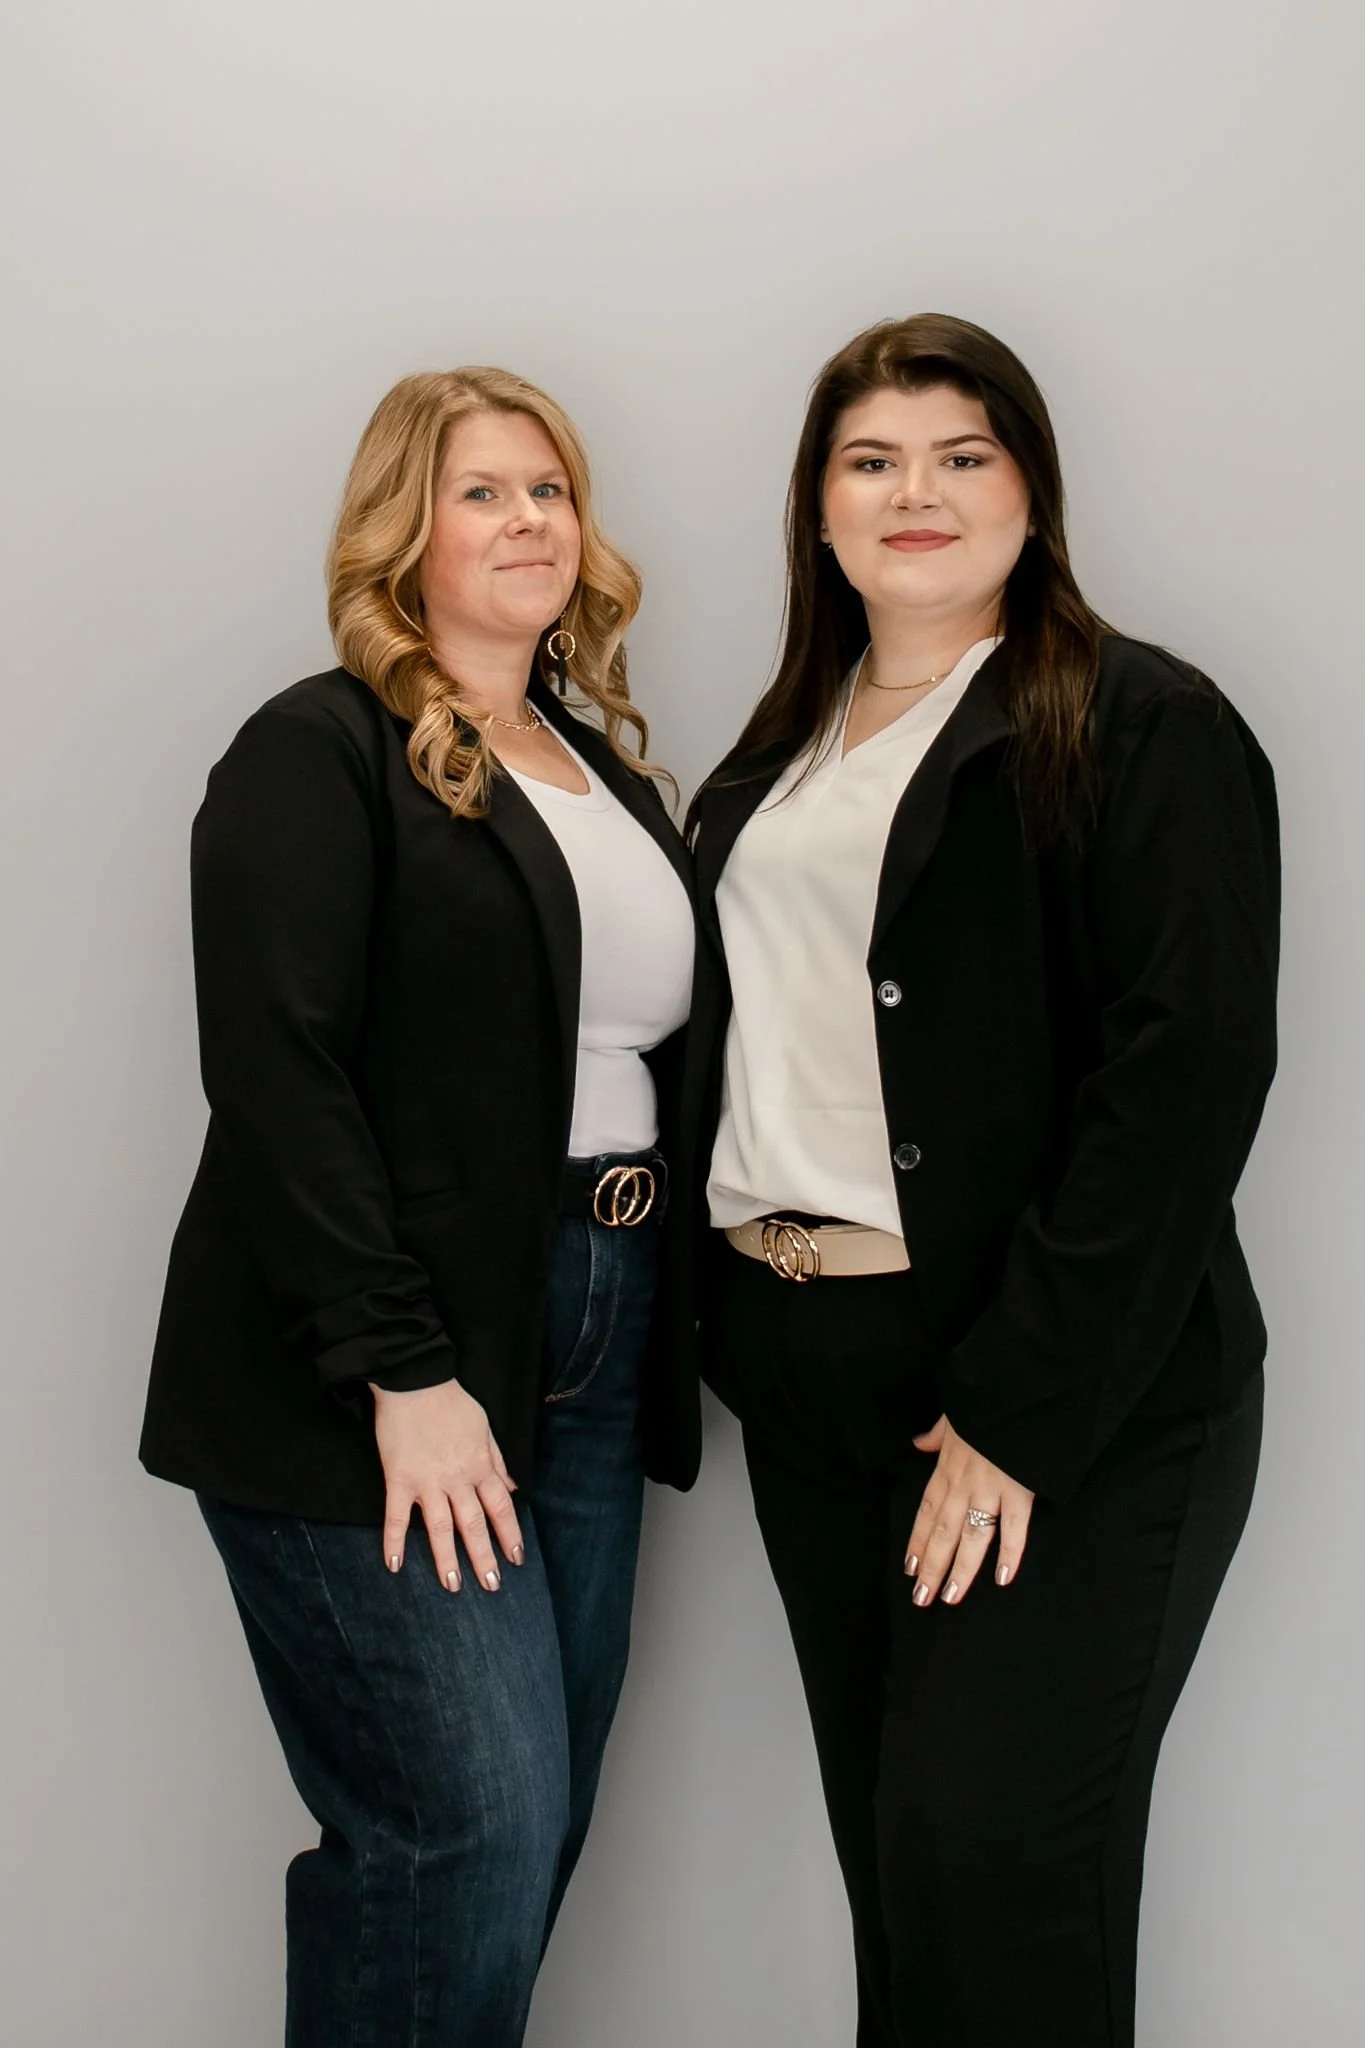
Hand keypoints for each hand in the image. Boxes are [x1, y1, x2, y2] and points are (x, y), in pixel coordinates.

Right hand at [370, 1379, 523, 1592]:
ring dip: (446, 1559)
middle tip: (491, 1586)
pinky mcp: (399, 1478)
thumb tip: (513, 1487)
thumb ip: (498, 1460)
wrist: (415, 1380)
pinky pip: (396, 1515)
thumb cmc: (452, 1402)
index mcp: (480, 1465)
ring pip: (440, 1528)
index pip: (500, 1507)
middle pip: (474, 1524)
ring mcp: (427, 1482)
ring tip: (453, 1585)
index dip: (509, 1534)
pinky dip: (394, 1540)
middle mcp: (457, 1479)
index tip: (516, 1558)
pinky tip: (394, 1564)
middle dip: (484, 1557)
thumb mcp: (485, 1427)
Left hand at [905, 1414, 1033, 1606]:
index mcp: (948, 1466)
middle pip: (943, 1532)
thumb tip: (919, 1443)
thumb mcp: (954, 1415)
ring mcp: (992, 1490)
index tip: (908, 1568)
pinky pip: (1014, 1529)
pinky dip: (1010, 1554)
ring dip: (961, 1570)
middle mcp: (964, 1484)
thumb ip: (937, 1434)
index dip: (916, 1541)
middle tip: (921, 1599)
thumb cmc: (987, 1402)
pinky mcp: (1020, 1492)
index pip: (926, 1510)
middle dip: (931, 1567)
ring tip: (950, 1597)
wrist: (1019, 1391)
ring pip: (972, 1538)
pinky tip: (1002, 1578)